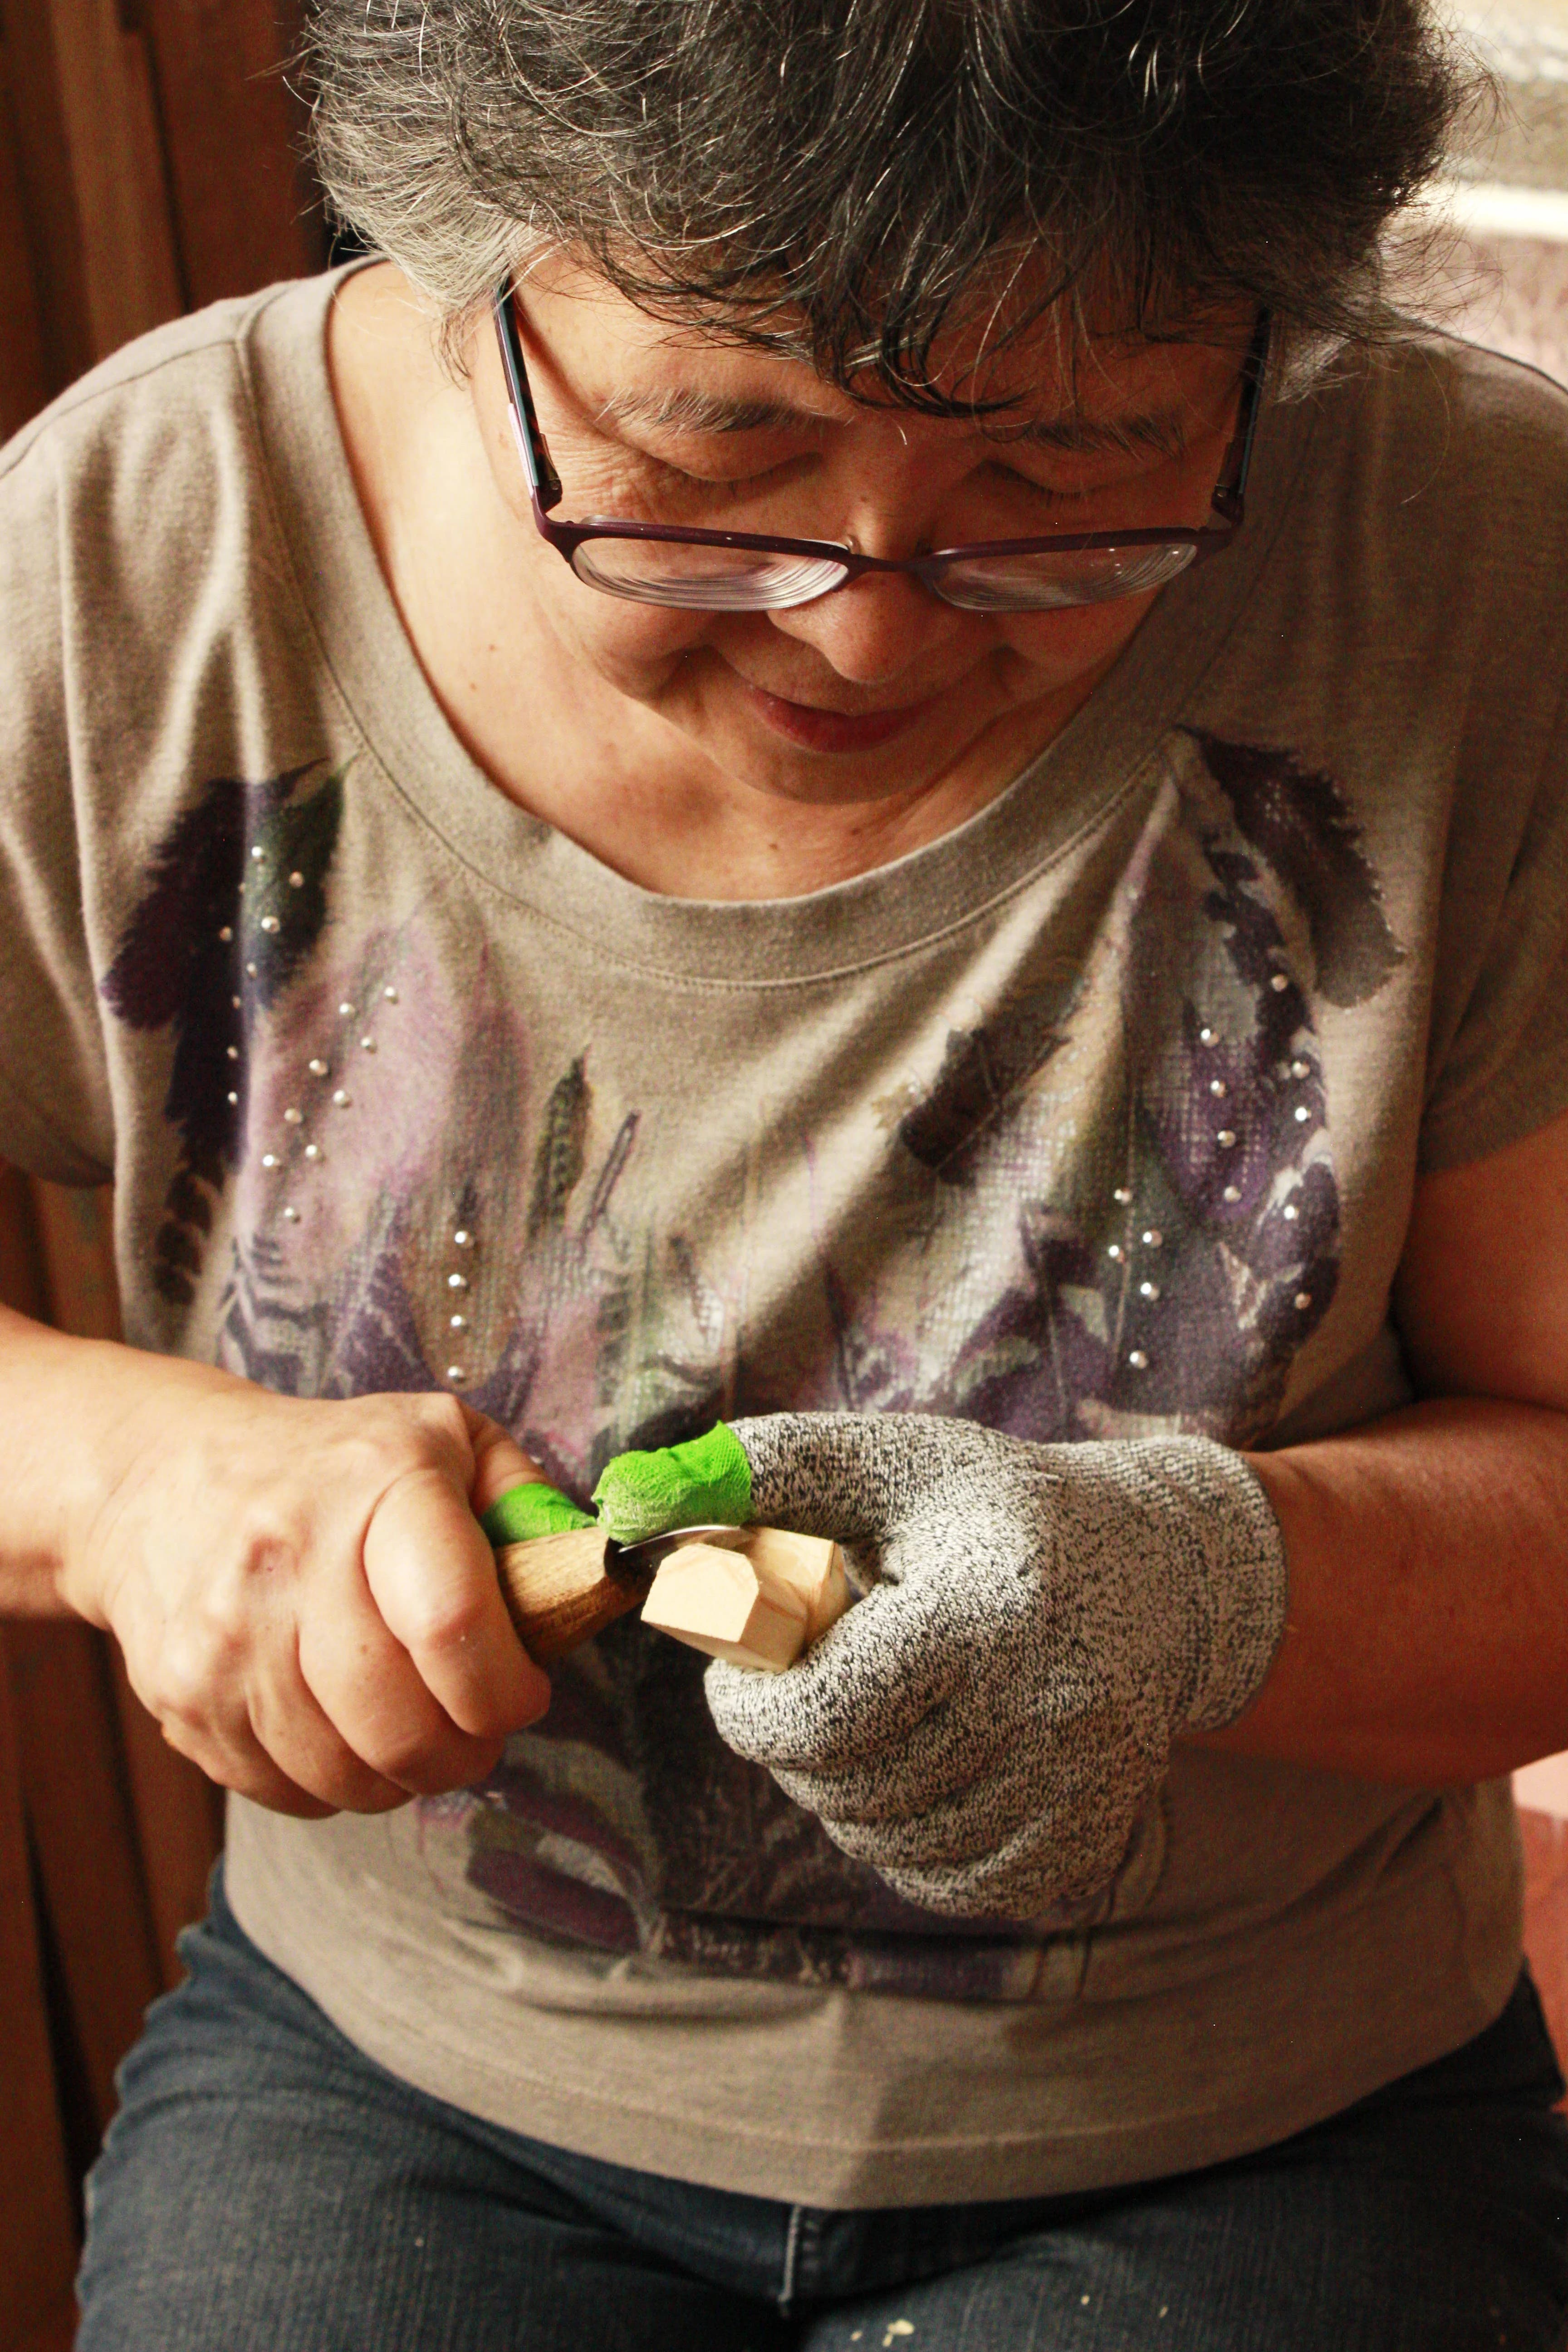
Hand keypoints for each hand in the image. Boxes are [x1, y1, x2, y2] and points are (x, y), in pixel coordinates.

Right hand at [60, 1361, 550, 1817]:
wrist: (163, 1479)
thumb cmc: (334, 1465)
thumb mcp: (446, 1439)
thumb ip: (529, 1503)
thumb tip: (590, 1581)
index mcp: (377, 1484)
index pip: (453, 1624)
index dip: (506, 1689)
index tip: (524, 1693)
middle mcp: (290, 1557)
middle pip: (402, 1724)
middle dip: (464, 1751)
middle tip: (476, 1729)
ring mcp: (227, 1635)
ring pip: (345, 1774)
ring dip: (401, 1775)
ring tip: (412, 1728)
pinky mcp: (183, 1697)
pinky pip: (285, 1790)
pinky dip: (331, 1783)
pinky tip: (341, 1728)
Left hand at [602, 1414, 1285, 1919]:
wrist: (1157, 1570)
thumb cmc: (986, 1508)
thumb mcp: (881, 1462)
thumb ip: (755, 1473)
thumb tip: (626, 1505)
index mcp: (986, 1609)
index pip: (818, 1716)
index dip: (748, 1704)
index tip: (742, 1664)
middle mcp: (1049, 1706)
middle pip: (845, 1786)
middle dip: (792, 1741)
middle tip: (809, 1682)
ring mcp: (1080, 1785)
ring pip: (888, 1845)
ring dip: (844, 1791)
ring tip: (873, 1715)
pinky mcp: (1090, 1842)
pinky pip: (948, 1884)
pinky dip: (906, 1839)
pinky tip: (924, 1765)